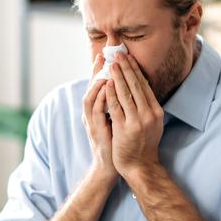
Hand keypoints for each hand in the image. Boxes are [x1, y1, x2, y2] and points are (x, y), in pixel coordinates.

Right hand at [82, 54, 118, 181]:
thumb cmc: (117, 142)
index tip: (107, 56)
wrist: (112, 164)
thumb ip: (118, 105)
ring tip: (106, 67)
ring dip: (98, 81)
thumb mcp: (118, 120)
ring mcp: (91, 121)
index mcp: (97, 109)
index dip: (102, 71)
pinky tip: (108, 86)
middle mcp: (92, 113)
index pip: (99, 86)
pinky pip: (96, 109)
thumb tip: (129, 90)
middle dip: (98, 71)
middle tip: (104, 56)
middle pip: (92, 87)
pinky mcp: (95, 129)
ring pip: (91, 96)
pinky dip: (101, 97)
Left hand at [106, 53, 163, 180]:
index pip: (144, 85)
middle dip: (126, 68)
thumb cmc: (143, 144)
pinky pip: (116, 106)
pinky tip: (107, 83)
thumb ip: (147, 107)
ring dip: (118, 76)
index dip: (135, 70)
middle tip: (118, 54)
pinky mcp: (125, 128)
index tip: (128, 58)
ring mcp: (138, 121)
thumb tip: (141, 88)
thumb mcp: (151, 123)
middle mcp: (149, 114)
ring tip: (111, 64)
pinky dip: (111, 93)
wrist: (140, 166)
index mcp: (156, 111)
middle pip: (136, 85)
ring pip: (126, 93)